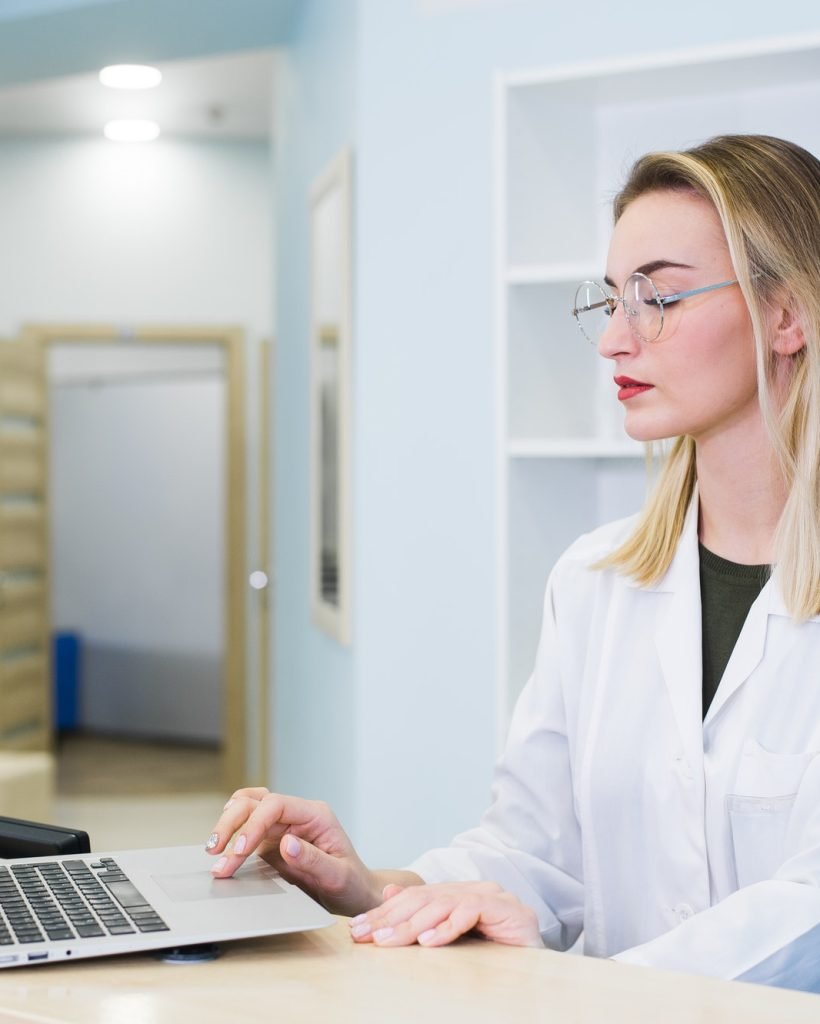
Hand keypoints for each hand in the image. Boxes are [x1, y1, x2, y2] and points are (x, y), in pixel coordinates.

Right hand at [205, 788, 378, 914]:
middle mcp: (297, 815)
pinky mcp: (272, 841)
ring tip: (213, 851)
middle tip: (215, 853)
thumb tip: (287, 843)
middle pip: (256, 802)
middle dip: (232, 824)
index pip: (276, 805)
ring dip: (227, 825)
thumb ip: (314, 860)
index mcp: (315, 815)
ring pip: (247, 809)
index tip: (239, 850)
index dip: (254, 824)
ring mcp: (283, 826)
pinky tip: (222, 851)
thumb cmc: (351, 883)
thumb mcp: (338, 876)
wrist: (354, 893)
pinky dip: (231, 835)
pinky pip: (246, 829)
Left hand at [348, 881, 543, 947]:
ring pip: (443, 904)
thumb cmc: (497, 957)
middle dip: (391, 918)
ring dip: (412, 924)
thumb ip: (424, 915)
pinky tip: (429, 941)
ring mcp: (492, 896)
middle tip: (365, 936)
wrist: (542, 970)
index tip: (356, 930)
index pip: (414, 899)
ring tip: (390, 941)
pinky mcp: (508, 909)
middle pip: (424, 899)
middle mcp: (474, 889)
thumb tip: (389, 892)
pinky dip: (448, 927)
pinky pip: (472, 912)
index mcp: (459, 894)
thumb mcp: (452, 936)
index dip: (384, 914)